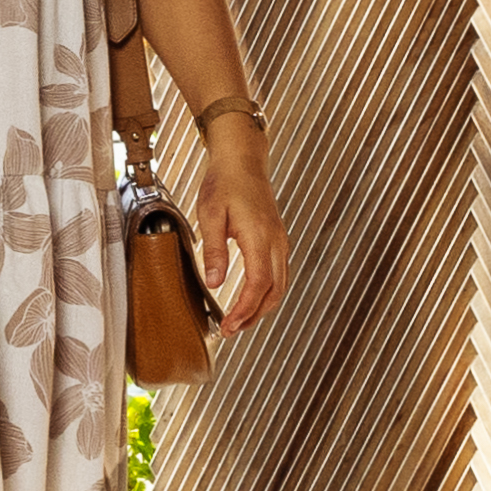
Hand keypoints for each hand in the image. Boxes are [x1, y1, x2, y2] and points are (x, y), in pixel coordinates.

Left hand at [184, 149, 284, 340]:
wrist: (243, 160)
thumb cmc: (224, 182)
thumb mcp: (210, 214)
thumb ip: (214, 250)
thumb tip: (216, 282)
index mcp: (259, 236)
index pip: (258, 285)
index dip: (244, 310)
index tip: (228, 325)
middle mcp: (276, 242)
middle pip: (274, 291)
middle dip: (254, 316)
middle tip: (231, 330)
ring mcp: (280, 241)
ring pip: (280, 285)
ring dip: (262, 307)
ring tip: (239, 321)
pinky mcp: (278, 239)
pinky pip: (279, 273)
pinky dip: (267, 292)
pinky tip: (251, 299)